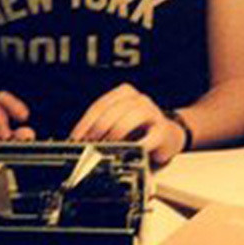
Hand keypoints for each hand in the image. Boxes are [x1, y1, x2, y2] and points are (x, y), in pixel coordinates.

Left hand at [69, 83, 187, 163]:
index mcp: (124, 93)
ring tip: (106, 147)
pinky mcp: (163, 130)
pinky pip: (150, 137)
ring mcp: (153, 113)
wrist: (167, 136)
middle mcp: (139, 99)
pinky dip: (138, 145)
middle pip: (113, 111)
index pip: (100, 106)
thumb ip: (100, 127)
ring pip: (130, 118)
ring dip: (115, 134)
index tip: (76, 139)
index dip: (85, 123)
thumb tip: (79, 140)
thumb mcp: (116, 123)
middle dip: (98, 129)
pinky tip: (129, 151)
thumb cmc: (137, 130)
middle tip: (89, 144)